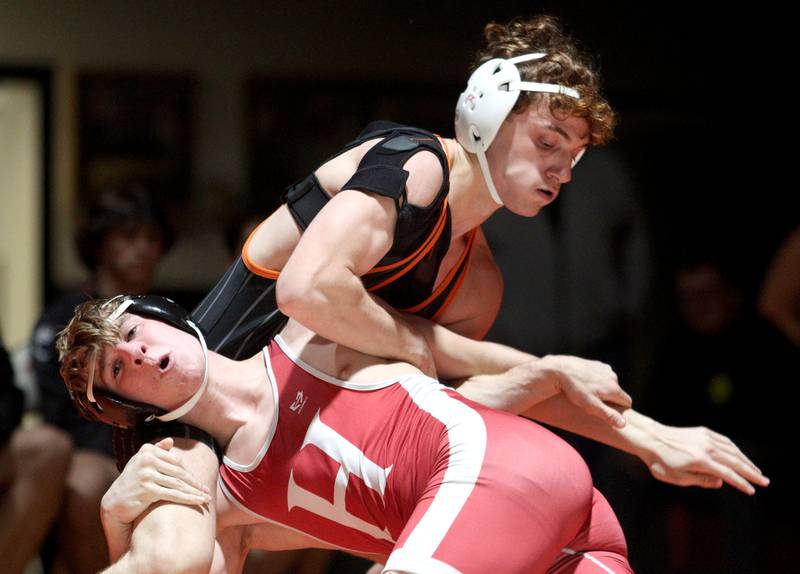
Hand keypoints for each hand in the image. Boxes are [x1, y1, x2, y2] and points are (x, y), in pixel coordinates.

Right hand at [101, 437, 210, 526]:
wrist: (114, 502)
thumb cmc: (131, 482)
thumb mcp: (141, 463)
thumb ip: (156, 451)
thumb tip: (170, 440)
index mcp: (147, 450)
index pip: (176, 461)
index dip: (189, 472)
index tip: (199, 482)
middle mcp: (147, 459)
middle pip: (178, 472)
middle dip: (194, 483)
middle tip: (206, 491)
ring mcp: (146, 474)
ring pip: (178, 484)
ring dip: (194, 492)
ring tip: (205, 498)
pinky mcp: (147, 488)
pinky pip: (173, 494)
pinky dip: (188, 499)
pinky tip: (198, 502)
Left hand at [537, 355, 631, 427]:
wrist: (560, 370)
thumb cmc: (575, 390)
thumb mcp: (591, 406)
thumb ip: (608, 415)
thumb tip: (624, 424)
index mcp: (614, 388)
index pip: (627, 402)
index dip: (619, 409)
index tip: (609, 412)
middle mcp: (613, 377)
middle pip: (618, 392)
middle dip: (610, 399)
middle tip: (593, 403)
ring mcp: (604, 369)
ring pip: (609, 383)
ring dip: (602, 388)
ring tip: (587, 392)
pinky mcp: (596, 363)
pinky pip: (601, 374)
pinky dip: (596, 379)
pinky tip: (584, 382)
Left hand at [644, 423, 769, 494]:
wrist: (649, 437)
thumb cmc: (660, 461)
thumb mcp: (677, 478)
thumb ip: (701, 480)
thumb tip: (721, 482)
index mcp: (701, 461)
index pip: (728, 475)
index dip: (742, 484)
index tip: (752, 491)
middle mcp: (707, 447)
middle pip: (735, 462)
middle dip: (752, 473)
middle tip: (765, 482)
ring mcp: (706, 437)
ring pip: (733, 450)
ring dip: (746, 461)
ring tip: (756, 471)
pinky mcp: (703, 431)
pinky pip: (725, 441)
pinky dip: (735, 449)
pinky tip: (740, 456)